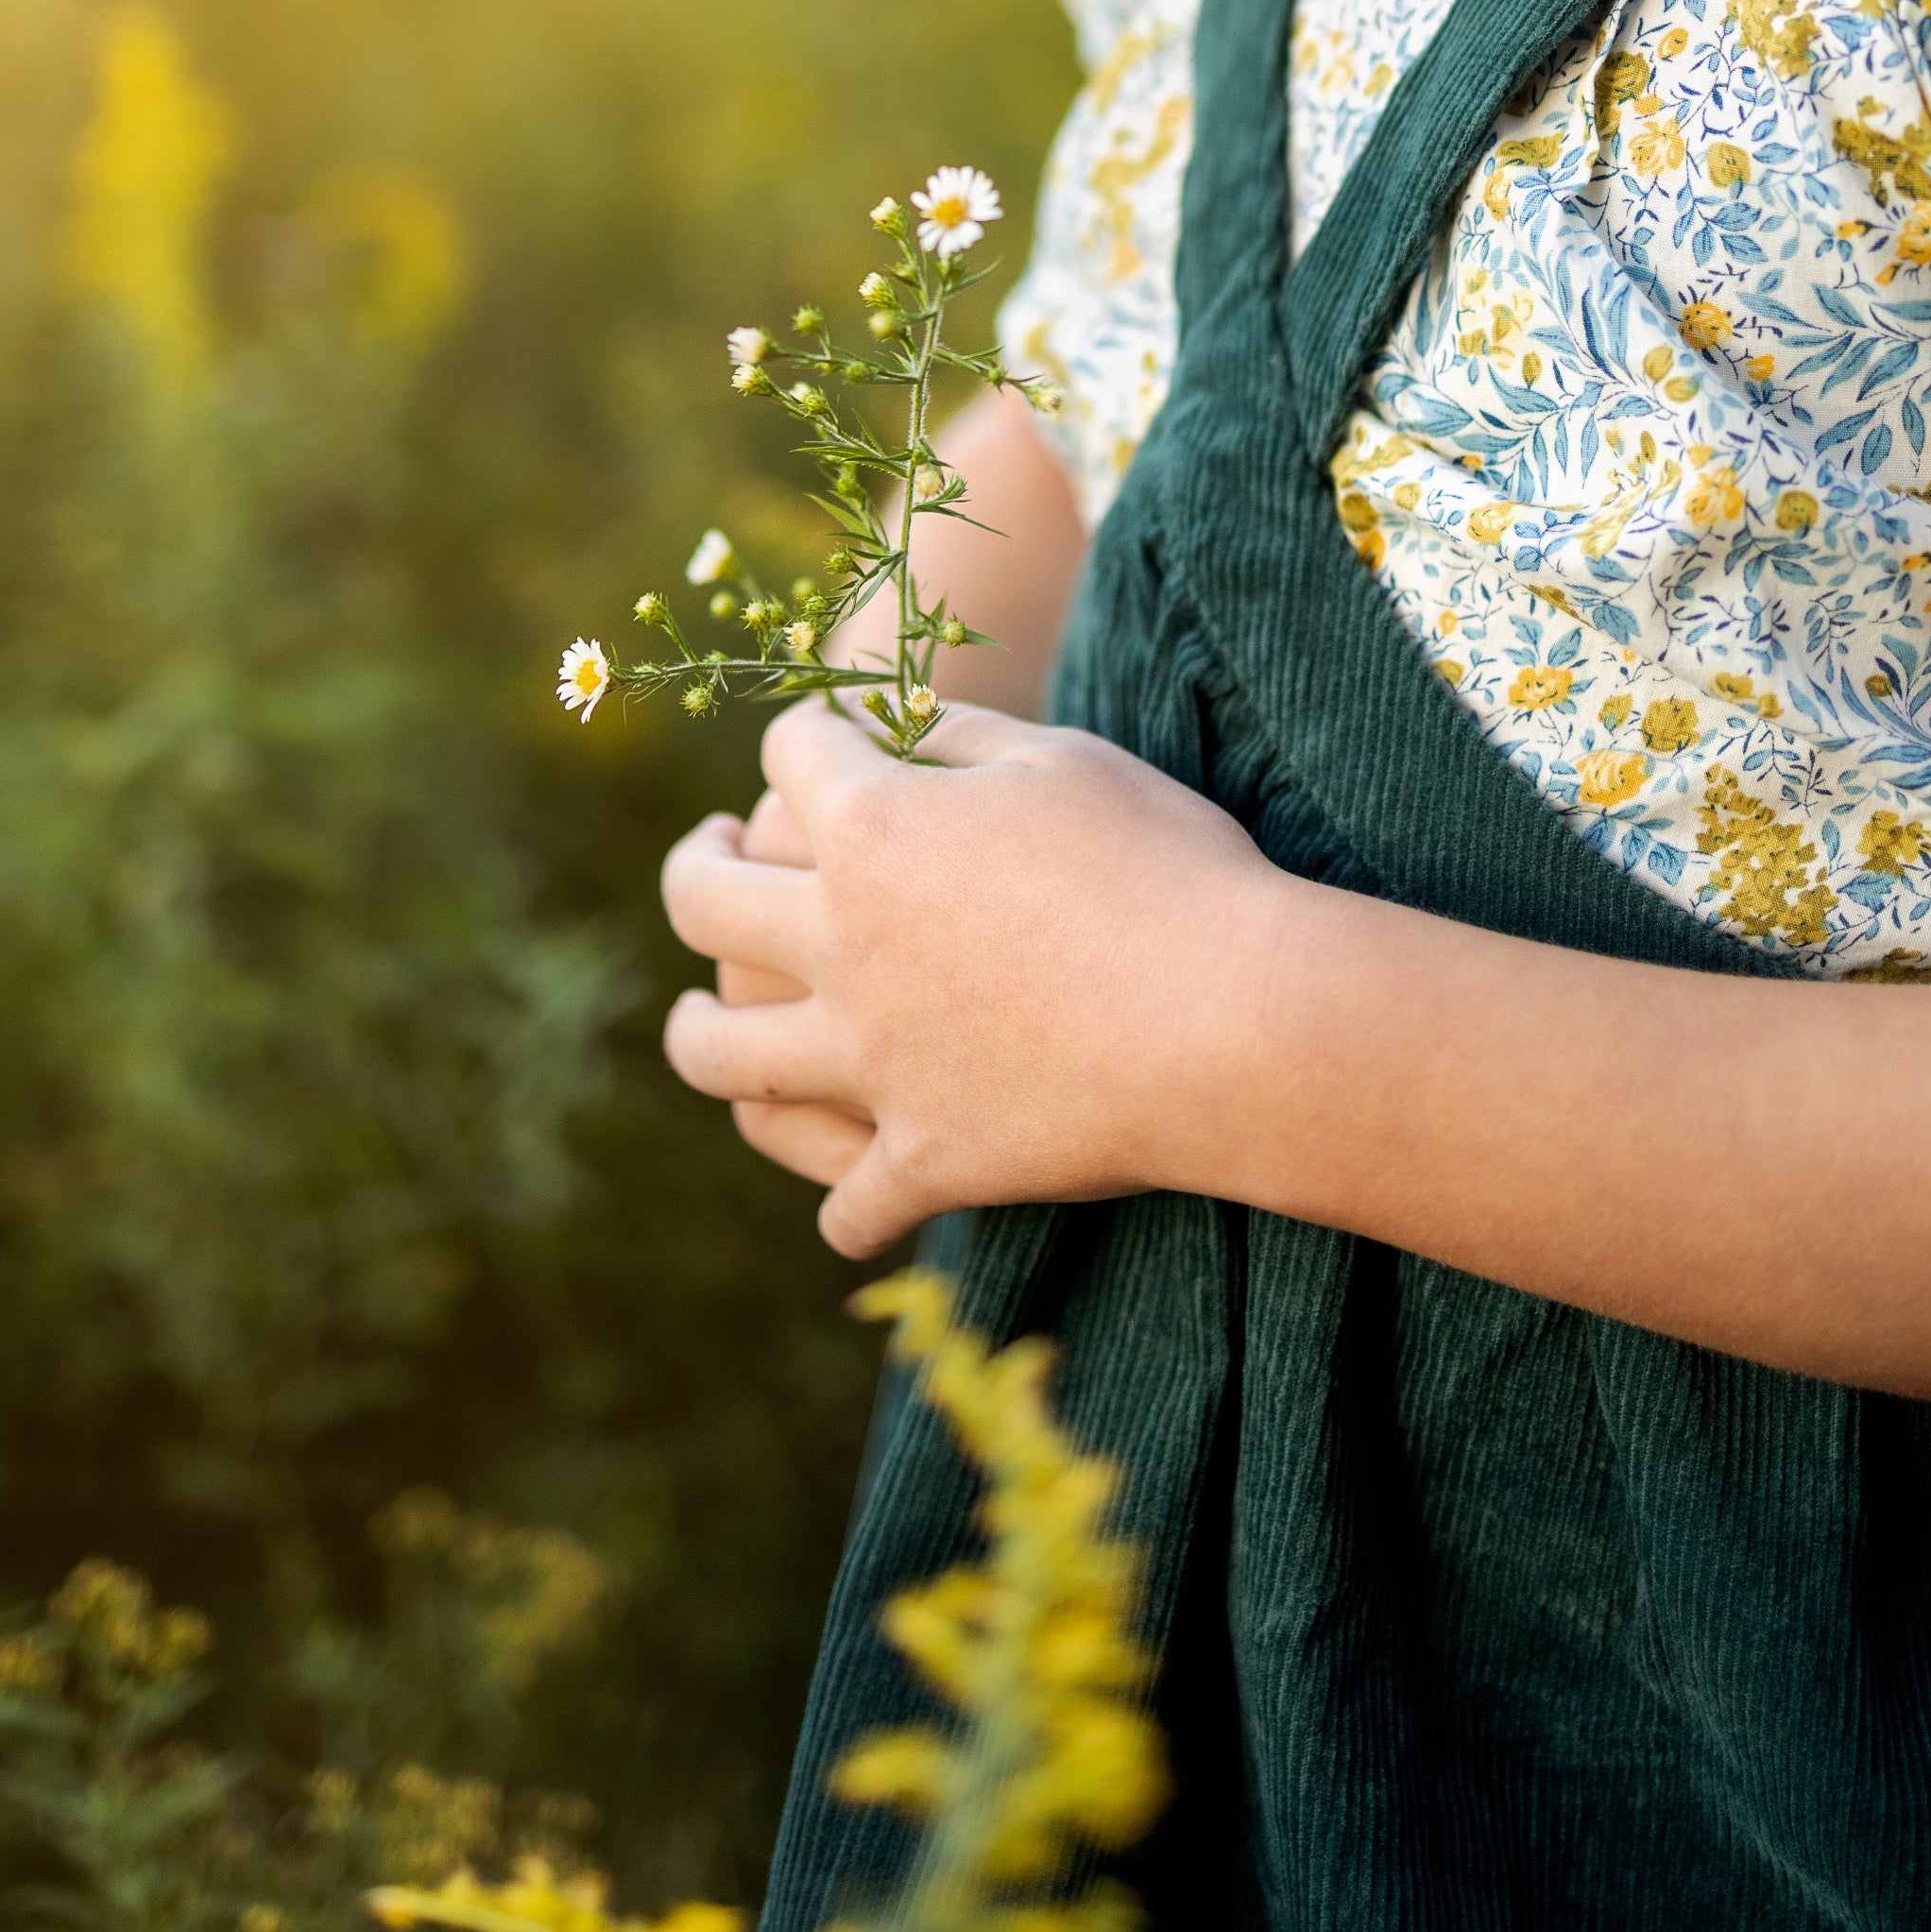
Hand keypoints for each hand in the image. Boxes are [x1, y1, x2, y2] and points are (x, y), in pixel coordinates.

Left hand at [658, 696, 1287, 1256]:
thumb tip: (892, 725)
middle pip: (701, 901)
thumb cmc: (1166, 868)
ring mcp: (870, 1064)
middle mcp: (840, 946)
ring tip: (699, 1018)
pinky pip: (850, 1204)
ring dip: (697, 1033)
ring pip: (721, 1058)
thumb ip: (960, 736)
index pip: (792, 755)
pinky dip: (846, 1206)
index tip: (821, 737)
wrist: (1237, 1022)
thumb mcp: (1063, 761)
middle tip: (707, 855)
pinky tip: (852, 1201)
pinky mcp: (925, 1161)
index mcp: (873, 830)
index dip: (806, 734)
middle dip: (693, 865)